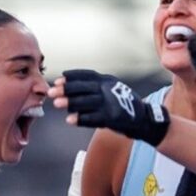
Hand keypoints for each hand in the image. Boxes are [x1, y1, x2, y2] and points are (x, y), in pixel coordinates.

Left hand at [50, 69, 169, 145]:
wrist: (144, 119)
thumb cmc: (123, 104)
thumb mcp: (112, 89)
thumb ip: (95, 87)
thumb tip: (68, 87)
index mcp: (108, 80)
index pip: (87, 75)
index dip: (72, 77)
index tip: (58, 80)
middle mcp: (109, 89)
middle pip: (84, 88)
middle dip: (66, 90)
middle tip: (50, 92)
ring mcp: (111, 103)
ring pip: (86, 102)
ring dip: (70, 103)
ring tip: (56, 104)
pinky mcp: (113, 118)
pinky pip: (93, 118)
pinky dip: (81, 119)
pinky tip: (70, 120)